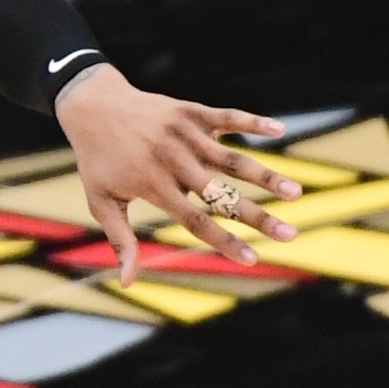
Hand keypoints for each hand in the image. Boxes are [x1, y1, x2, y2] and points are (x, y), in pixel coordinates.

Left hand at [56, 66, 299, 272]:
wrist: (92, 105)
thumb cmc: (98, 160)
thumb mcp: (102, 201)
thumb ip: (121, 240)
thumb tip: (129, 282)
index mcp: (155, 185)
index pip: (196, 221)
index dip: (225, 242)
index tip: (253, 260)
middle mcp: (174, 160)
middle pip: (223, 194)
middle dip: (258, 216)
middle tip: (290, 236)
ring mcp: (185, 133)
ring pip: (232, 158)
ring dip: (266, 175)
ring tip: (296, 192)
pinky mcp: (192, 112)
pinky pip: (228, 116)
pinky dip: (253, 122)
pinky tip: (281, 130)